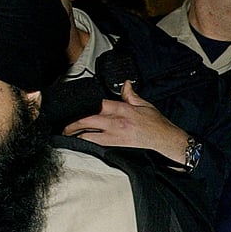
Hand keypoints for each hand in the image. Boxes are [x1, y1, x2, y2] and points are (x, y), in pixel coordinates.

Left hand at [62, 81, 188, 163]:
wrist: (166, 142)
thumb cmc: (157, 124)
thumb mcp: (145, 105)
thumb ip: (131, 94)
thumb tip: (125, 84)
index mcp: (123, 110)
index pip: (97, 104)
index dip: (83, 105)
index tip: (75, 106)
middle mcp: (116, 123)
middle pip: (87, 121)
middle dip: (72, 123)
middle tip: (64, 124)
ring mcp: (115, 137)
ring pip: (88, 136)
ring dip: (76, 135)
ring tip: (67, 134)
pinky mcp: (116, 147)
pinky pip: (96, 146)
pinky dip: (86, 144)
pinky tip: (80, 144)